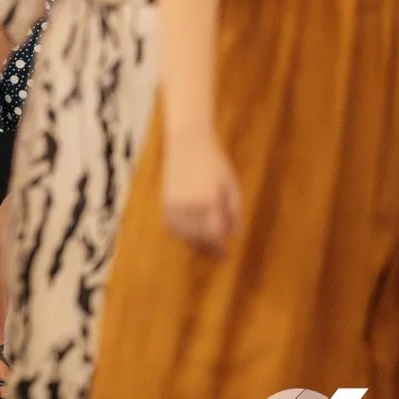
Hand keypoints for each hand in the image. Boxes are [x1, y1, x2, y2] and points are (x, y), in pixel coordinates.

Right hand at [162, 133, 241, 255]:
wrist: (187, 142)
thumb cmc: (214, 161)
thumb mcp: (231, 185)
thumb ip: (234, 211)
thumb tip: (234, 235)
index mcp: (209, 202)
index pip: (214, 234)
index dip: (220, 248)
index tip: (225, 255)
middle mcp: (189, 206)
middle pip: (198, 237)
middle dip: (208, 248)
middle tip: (218, 256)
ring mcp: (174, 203)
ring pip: (183, 233)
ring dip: (193, 243)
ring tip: (204, 247)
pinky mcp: (164, 200)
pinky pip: (171, 225)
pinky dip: (179, 233)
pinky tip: (188, 235)